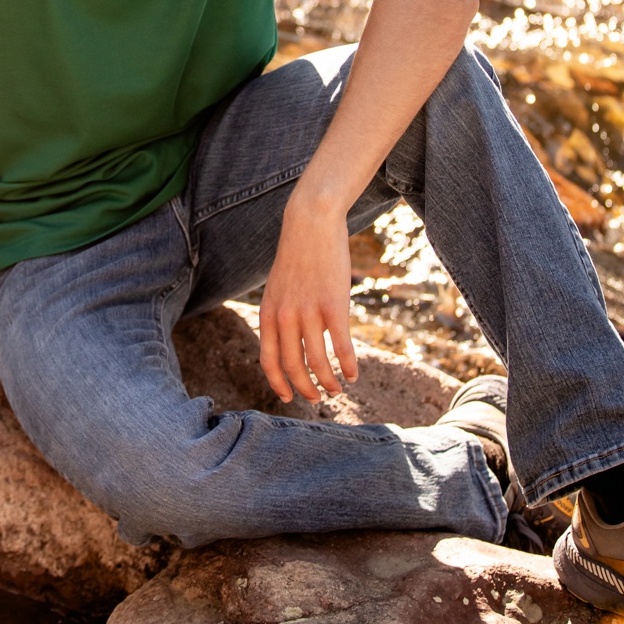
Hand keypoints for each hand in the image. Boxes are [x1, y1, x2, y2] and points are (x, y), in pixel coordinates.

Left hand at [257, 202, 358, 402]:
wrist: (310, 224)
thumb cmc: (298, 255)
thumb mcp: (278, 287)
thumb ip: (280, 314)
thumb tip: (292, 340)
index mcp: (268, 314)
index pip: (269, 361)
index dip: (279, 384)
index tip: (289, 397)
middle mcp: (285, 317)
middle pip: (294, 366)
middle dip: (306, 389)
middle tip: (318, 399)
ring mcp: (309, 312)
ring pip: (317, 361)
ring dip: (329, 382)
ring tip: (339, 390)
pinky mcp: (334, 304)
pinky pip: (341, 345)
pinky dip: (348, 365)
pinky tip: (355, 374)